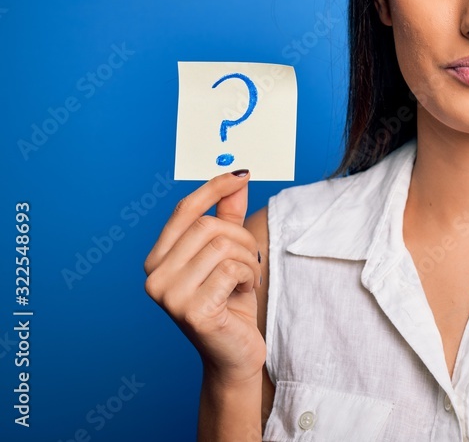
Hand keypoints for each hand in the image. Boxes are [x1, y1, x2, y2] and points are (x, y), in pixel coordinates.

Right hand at [144, 170, 264, 383]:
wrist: (234, 355)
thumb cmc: (230, 304)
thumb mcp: (229, 254)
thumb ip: (229, 217)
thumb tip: (237, 177)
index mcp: (157, 260)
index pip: (184, 211)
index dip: (213, 188)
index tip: (241, 175)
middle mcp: (154, 277)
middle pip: (207, 226)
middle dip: (241, 238)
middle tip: (252, 260)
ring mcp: (169, 296)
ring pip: (221, 246)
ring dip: (248, 260)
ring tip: (246, 280)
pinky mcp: (192, 311)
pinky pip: (231, 269)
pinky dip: (249, 276)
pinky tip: (243, 293)